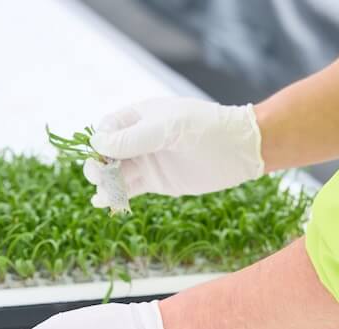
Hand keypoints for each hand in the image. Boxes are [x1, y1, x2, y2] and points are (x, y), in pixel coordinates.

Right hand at [82, 97, 263, 206]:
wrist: (240, 149)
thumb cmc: (206, 128)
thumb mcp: (170, 127)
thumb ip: (135, 137)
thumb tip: (98, 145)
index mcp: (139, 117)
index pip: (107, 128)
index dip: (100, 141)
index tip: (102, 152)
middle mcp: (139, 139)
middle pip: (106, 153)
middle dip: (98, 164)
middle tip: (100, 174)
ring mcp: (147, 161)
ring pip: (115, 173)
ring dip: (105, 183)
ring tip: (103, 193)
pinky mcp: (155, 181)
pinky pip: (129, 188)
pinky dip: (115, 195)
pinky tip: (103, 201)